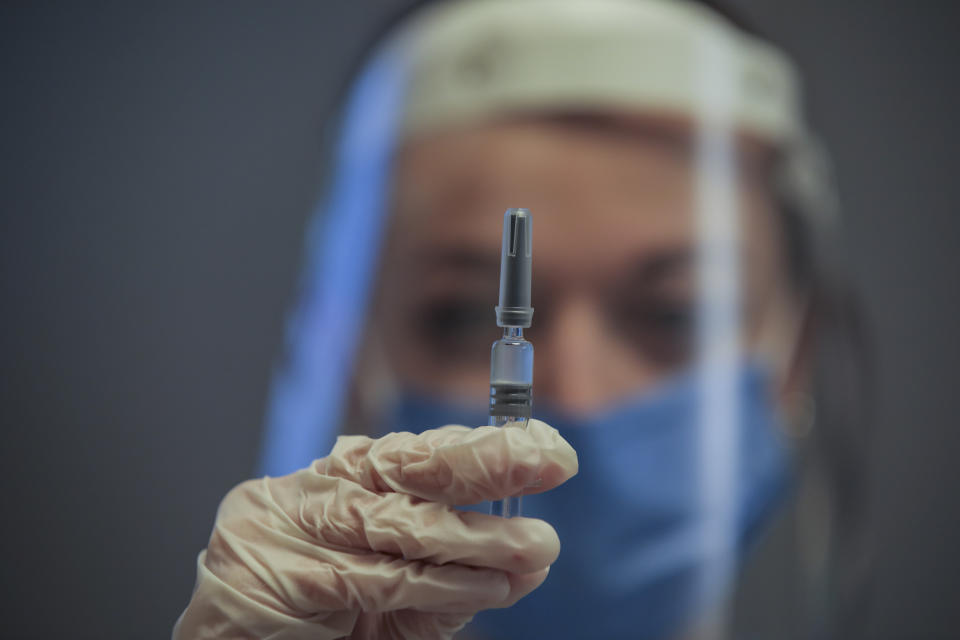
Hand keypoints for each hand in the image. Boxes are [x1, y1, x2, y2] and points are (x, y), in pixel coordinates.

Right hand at [173, 419, 577, 638]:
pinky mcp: (288, 577)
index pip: (420, 453)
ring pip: (401, 524)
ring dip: (478, 537)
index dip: (484, 446)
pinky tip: (490, 585)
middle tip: (550, 459)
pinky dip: (441, 584)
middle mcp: (322, 490)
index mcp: (344, 479)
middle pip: (409, 467)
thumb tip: (532, 560)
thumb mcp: (391, 587)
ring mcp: (300, 527)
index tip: (545, 446)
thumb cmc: (318, 611)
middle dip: (485, 461)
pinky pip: (381, 579)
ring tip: (536, 546)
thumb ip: (452, 571)